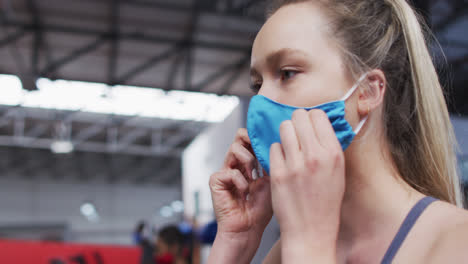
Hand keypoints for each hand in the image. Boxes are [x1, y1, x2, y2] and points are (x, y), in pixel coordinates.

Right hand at [209, 128, 272, 249]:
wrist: (248, 229)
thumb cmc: (260, 210)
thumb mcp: (271, 180)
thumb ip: (269, 161)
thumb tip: (275, 143)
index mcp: (248, 164)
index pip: (250, 140)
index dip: (258, 137)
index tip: (270, 141)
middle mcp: (235, 165)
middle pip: (239, 138)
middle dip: (251, 141)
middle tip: (260, 150)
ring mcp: (224, 172)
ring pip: (234, 148)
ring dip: (248, 160)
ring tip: (254, 176)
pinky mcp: (216, 181)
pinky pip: (229, 171)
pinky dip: (240, 181)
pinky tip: (244, 192)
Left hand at [269, 109, 344, 261]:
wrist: (311, 231)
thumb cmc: (325, 202)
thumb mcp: (338, 171)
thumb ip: (328, 146)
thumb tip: (318, 123)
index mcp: (333, 153)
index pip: (317, 115)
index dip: (311, 118)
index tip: (309, 126)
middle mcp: (315, 156)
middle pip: (298, 117)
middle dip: (296, 122)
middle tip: (296, 134)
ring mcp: (294, 165)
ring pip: (283, 128)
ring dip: (285, 135)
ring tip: (289, 147)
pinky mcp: (277, 173)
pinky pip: (273, 147)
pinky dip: (276, 152)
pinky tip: (282, 162)